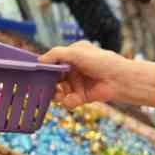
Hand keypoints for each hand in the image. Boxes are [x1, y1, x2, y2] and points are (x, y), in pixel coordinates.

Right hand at [40, 42, 154, 108]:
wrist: (119, 79)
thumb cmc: (101, 61)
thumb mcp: (76, 53)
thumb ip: (56, 54)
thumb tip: (39, 60)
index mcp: (72, 56)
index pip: (52, 62)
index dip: (44, 68)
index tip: (35, 73)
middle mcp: (73, 70)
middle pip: (53, 79)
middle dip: (47, 84)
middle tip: (42, 88)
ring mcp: (76, 84)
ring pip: (58, 92)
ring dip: (56, 95)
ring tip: (58, 95)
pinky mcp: (81, 97)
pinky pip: (68, 101)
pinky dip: (68, 102)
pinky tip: (72, 99)